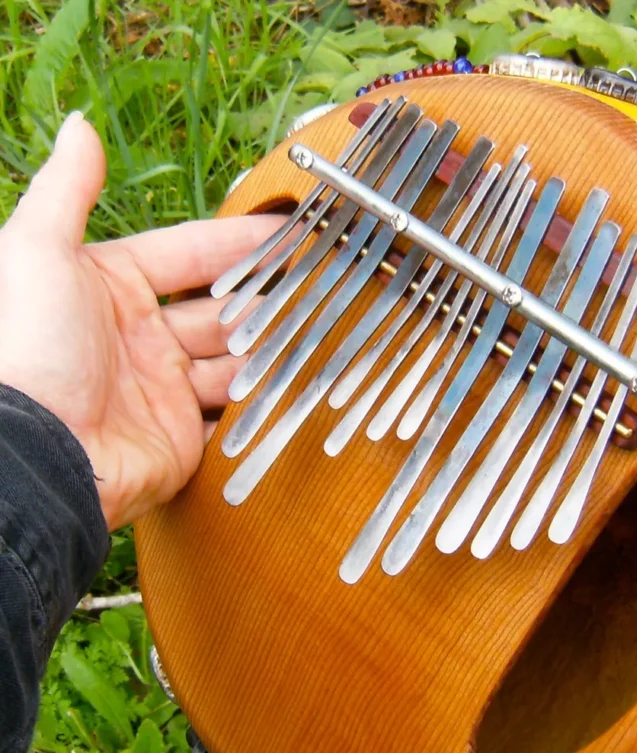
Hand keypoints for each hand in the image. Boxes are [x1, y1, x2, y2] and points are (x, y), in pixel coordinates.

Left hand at [0, 111, 283, 529]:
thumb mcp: (36, 251)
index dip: (235, 242)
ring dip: (269, 346)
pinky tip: (295, 382)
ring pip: (233, 360)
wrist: (40, 451)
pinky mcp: (183, 437)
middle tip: (317, 282)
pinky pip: (231, 413)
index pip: (187, 256)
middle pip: (218, 308)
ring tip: (317, 329)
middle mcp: (142, 338)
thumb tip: (80, 127)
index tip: (286, 231)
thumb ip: (65, 190)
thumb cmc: (30, 345)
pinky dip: (261, 400)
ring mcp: (165, 389)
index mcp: (111, 290)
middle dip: (263, 296)